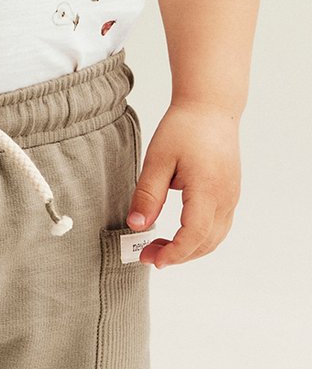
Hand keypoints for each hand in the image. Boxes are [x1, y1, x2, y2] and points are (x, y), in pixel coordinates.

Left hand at [125, 100, 240, 266]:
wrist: (211, 108)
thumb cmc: (184, 129)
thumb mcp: (157, 160)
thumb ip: (147, 195)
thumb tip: (137, 226)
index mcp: (208, 191)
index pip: (194, 236)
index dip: (174, 253)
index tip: (151, 260)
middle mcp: (225, 198)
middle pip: (206, 243)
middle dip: (178, 255)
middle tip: (147, 255)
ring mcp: (231, 197)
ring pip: (215, 237)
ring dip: (189, 248)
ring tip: (159, 246)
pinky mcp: (230, 193)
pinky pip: (219, 226)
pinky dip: (199, 238)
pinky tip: (177, 232)